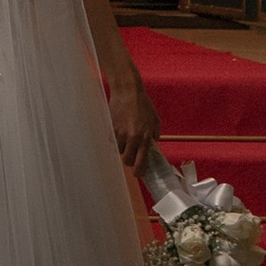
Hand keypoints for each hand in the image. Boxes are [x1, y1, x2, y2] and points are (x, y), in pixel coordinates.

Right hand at [105, 58, 159, 174]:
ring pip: (119, 151)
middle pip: (127, 161)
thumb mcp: (155, 120)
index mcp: (144, 137)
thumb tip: (151, 147)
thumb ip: (154, 136)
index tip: (139, 174)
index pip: (141, 161)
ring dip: (123, 148)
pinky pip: (113, 141)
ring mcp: (120, 134)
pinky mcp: (110, 128)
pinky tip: (120, 130)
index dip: (139, 171)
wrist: (127, 91)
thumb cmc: (143, 105)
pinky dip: (116, 139)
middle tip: (132, 156)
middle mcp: (131, 138)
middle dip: (129, 161)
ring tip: (126, 138)